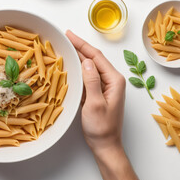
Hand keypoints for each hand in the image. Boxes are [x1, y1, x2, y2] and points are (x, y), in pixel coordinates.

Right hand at [66, 30, 125, 153]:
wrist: (105, 144)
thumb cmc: (101, 127)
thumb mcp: (95, 104)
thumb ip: (91, 81)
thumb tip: (86, 61)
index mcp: (114, 80)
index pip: (96, 56)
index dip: (82, 44)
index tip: (69, 35)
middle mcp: (111, 80)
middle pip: (93, 58)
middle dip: (79, 47)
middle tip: (65, 37)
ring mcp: (105, 86)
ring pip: (90, 66)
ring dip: (78, 56)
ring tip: (66, 47)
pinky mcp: (98, 92)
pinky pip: (87, 76)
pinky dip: (78, 68)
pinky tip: (71, 65)